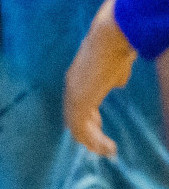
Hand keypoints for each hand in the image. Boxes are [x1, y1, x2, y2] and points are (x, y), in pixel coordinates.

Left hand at [65, 0, 136, 157]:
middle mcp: (71, 86)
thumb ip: (113, 78)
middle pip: (73, 118)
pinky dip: (92, 140)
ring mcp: (73, 93)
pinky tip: (107, 147)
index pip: (76, 105)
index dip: (87, 120)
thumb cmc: (116, 49)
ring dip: (92, 141)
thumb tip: (116, 84)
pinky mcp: (79, 99)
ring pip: (76, 125)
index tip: (99, 130)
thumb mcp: (115, 67)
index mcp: (77, 78)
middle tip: (102, 149)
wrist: (111, 37)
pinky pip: (80, 127)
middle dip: (88, 135)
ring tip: (108, 151)